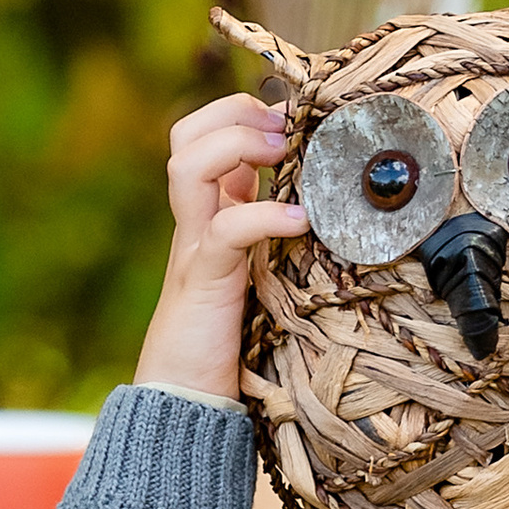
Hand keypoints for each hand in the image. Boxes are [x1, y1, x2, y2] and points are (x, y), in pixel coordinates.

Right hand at [134, 94, 306, 402]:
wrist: (185, 396)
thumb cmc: (230, 338)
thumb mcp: (258, 271)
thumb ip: (273, 234)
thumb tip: (324, 202)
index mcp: (207, 213)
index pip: (203, 133)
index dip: (244, 111)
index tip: (294, 119)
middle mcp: (193, 221)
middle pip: (184, 134)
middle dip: (233, 114)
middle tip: (283, 131)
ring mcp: (192, 246)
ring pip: (186, 166)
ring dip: (237, 145)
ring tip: (283, 155)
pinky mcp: (204, 281)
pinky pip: (227, 231)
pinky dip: (266, 215)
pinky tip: (302, 221)